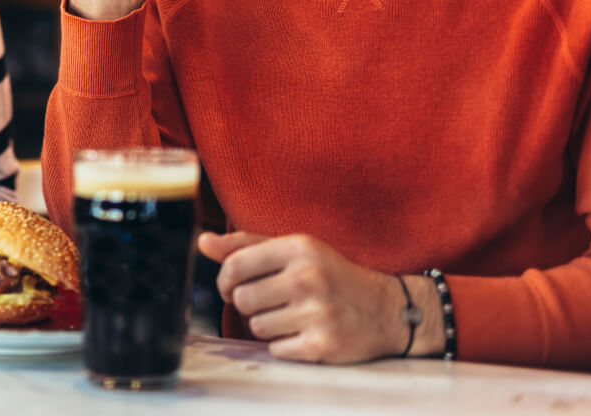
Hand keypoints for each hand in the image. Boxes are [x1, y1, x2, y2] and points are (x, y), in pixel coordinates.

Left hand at [200, 232, 434, 363]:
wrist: (387, 309)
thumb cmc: (331, 275)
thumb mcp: (295, 250)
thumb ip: (246, 246)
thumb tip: (202, 241)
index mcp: (298, 248)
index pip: (234, 265)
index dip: (224, 280)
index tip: (232, 287)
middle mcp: (308, 278)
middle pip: (242, 299)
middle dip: (248, 304)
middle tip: (269, 302)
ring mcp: (317, 313)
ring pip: (256, 326)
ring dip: (267, 325)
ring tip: (291, 316)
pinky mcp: (322, 345)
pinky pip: (276, 350)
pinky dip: (284, 345)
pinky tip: (304, 332)